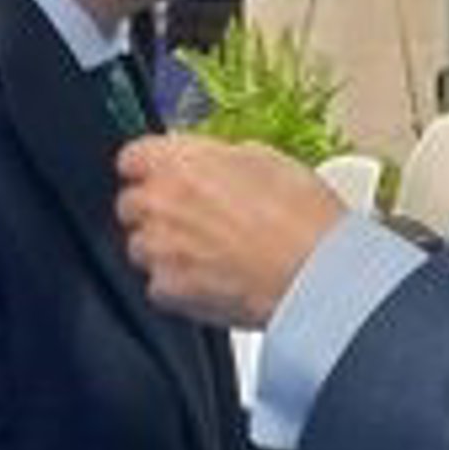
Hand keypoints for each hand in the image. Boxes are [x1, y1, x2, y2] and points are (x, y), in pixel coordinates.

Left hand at [117, 134, 343, 327]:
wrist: (317, 273)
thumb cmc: (302, 215)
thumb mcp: (265, 159)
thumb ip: (217, 159)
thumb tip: (207, 164)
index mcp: (178, 163)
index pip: (132, 158)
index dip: (152, 167)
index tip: (165, 175)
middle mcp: (159, 204)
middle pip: (131, 204)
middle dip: (157, 209)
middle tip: (195, 216)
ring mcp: (160, 251)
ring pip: (142, 247)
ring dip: (165, 248)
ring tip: (210, 252)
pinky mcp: (169, 292)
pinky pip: (159, 285)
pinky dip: (180, 284)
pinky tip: (214, 278)